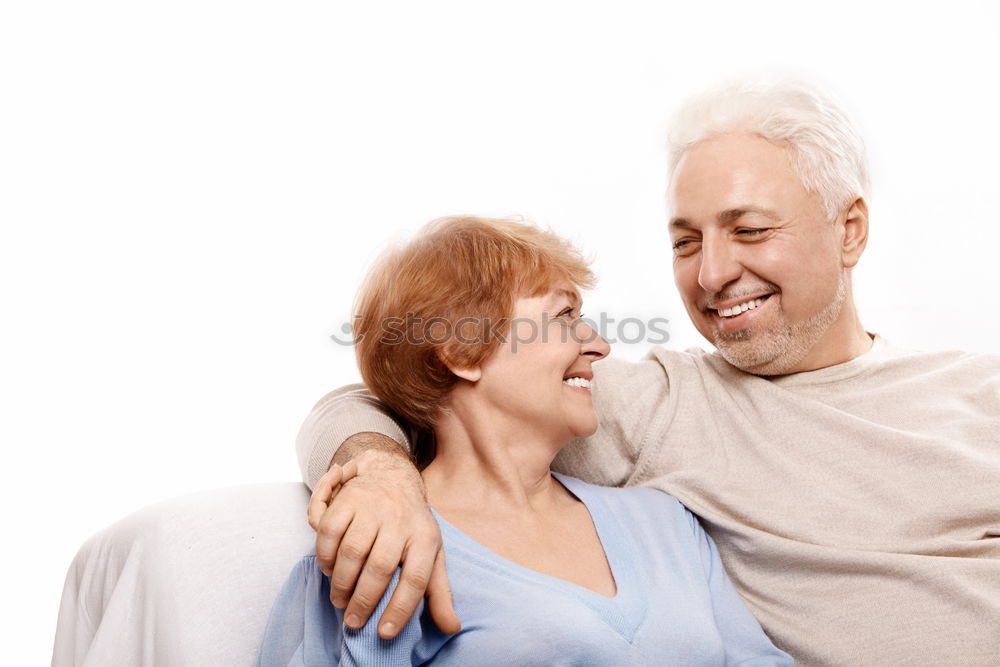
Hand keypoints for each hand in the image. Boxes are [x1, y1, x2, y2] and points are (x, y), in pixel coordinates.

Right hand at [308, 443, 460, 638]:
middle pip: (380, 567)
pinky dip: (324, 557)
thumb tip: (452, 627)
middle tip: (353, 622)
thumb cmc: (411, 526)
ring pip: (352, 552)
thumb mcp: (431, 554)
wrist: (392, 477)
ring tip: (340, 600)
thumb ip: (438, 592)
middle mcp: (400, 521)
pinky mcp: (348, 500)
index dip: (401, 608)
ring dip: (341, 583)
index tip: (386, 632)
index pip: (416, 578)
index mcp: (425, 537)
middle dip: (364, 601)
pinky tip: (328, 571)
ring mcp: (373, 508)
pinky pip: (330, 533)